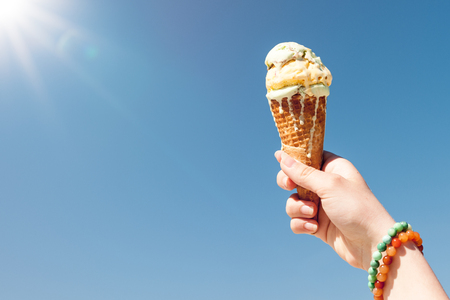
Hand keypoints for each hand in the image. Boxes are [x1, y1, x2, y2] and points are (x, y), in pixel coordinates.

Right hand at [275, 150, 393, 269]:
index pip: (307, 156)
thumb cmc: (356, 208)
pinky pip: (297, 220)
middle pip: (294, 178)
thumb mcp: (329, 185)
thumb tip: (280, 156)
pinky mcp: (317, 224)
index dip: (293, 160)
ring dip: (298, 208)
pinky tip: (314, 228)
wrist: (372, 244)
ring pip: (293, 201)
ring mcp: (321, 205)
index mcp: (333, 168)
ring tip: (313, 214)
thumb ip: (302, 172)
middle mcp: (326, 185)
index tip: (283, 164)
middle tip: (289, 186)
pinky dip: (302, 224)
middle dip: (288, 184)